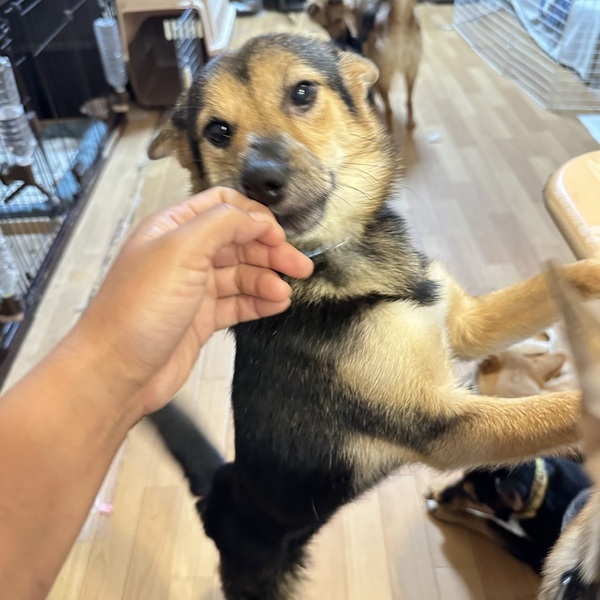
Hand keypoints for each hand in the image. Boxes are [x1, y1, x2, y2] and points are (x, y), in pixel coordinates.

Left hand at [69, 187, 312, 414]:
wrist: (117, 370)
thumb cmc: (142, 306)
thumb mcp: (182, 250)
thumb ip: (223, 224)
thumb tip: (258, 219)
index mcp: (174, 228)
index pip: (222, 207)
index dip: (254, 217)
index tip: (279, 235)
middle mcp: (184, 254)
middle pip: (238, 242)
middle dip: (270, 252)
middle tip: (300, 267)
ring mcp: (193, 288)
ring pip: (240, 275)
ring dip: (266, 280)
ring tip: (285, 294)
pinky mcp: (201, 319)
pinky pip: (236, 303)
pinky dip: (258, 302)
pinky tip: (276, 305)